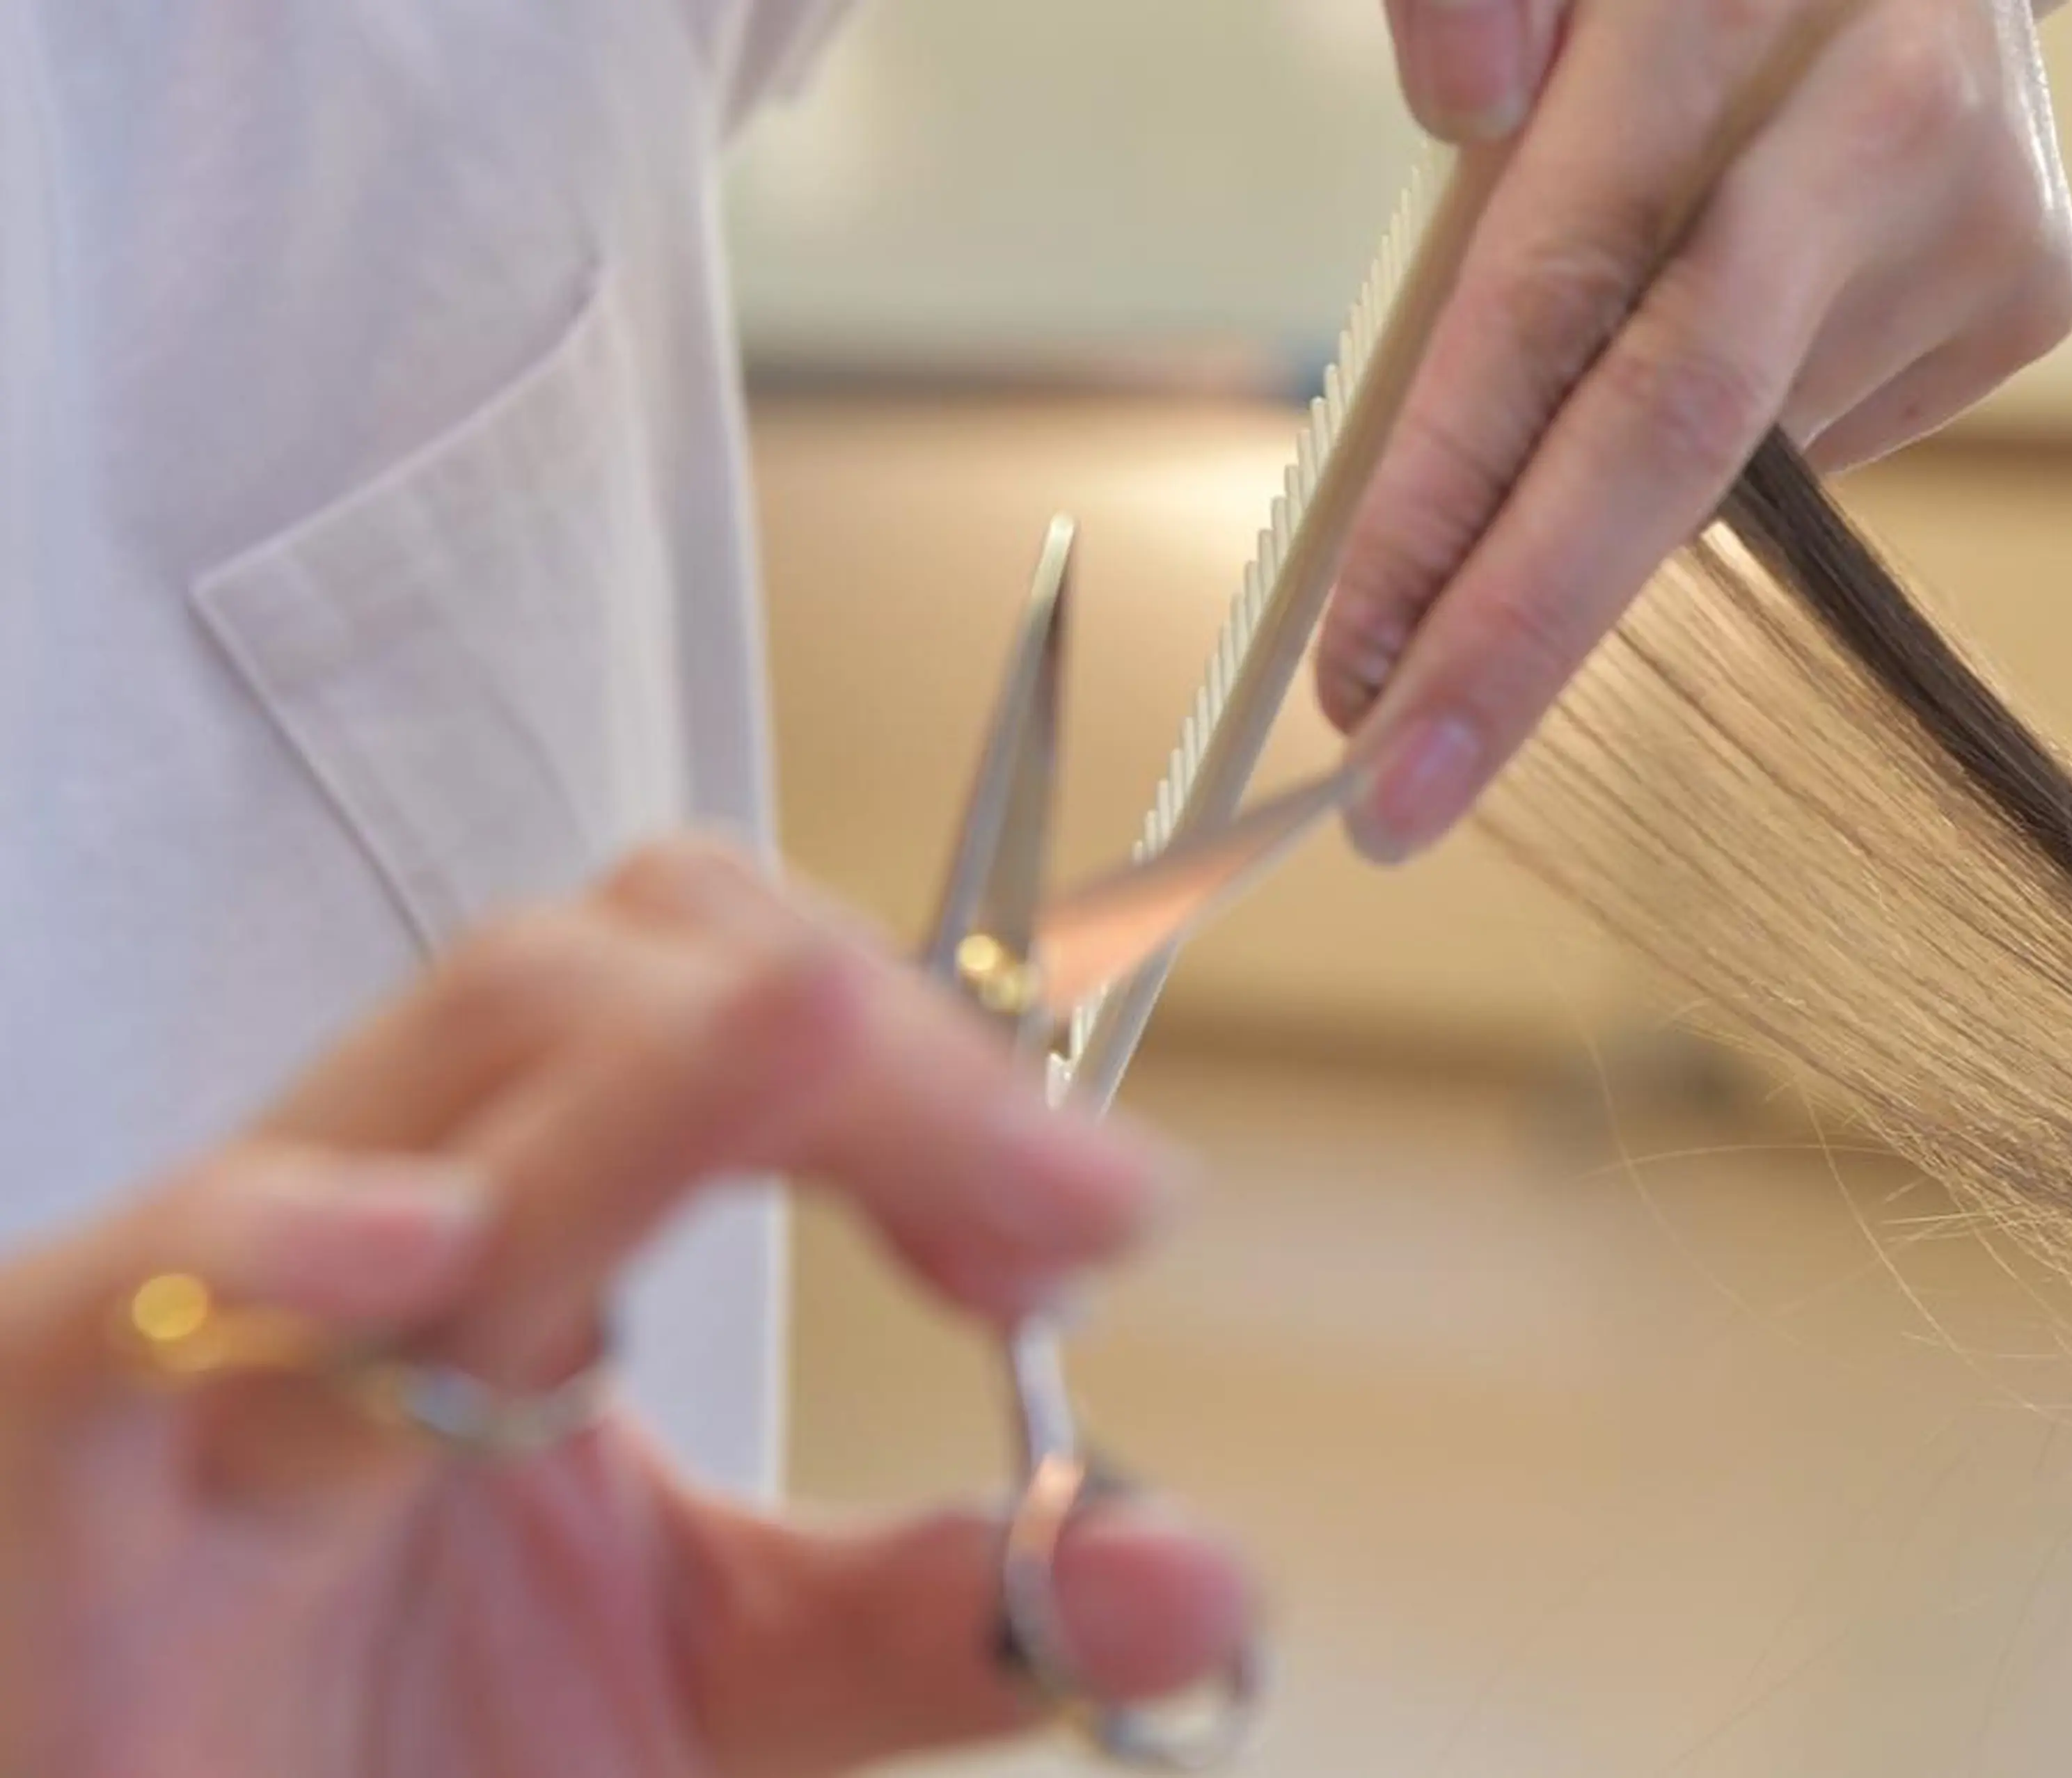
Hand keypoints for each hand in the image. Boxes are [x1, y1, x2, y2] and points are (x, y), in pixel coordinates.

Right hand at [0, 838, 1247, 1777]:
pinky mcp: (47, 1442)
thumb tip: (1199, 1575)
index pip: (724, 997)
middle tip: (1058, 1208)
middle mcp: (381, 1237)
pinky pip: (139, 1301)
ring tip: (835, 1060)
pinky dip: (277, 1241)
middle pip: (603, 971)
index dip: (939, 1060)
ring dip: (668, 1076)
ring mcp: (211, 1329)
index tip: (1110, 1210)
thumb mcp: (711, 1684)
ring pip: (444, 1079)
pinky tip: (426, 1250)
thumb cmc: (381, 1761)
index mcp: (527, 1255)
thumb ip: (936, 1616)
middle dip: (856, 1037)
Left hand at [1327, 0, 2071, 858]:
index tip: (1357, 670)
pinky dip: (1699, 458)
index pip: (1560, 295)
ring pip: (1722, 463)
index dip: (1449, 499)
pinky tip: (1683, 373)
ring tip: (1501, 512)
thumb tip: (1454, 111)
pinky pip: (1802, 444)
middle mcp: (1881, 124)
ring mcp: (1976, 227)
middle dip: (1519, 638)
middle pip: (1675, 435)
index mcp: (1730, 8)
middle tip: (1397, 803)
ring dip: (1584, 525)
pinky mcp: (2022, 300)